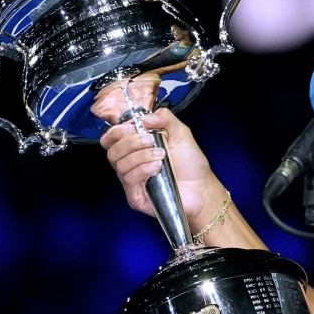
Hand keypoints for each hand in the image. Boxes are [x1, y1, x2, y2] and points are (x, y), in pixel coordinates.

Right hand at [99, 108, 217, 219]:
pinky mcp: (135, 196)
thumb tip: (145, 117)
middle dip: (130, 142)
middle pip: (111, 151)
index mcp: (136, 148)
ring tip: (161, 155)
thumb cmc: (191, 164)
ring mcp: (132, 181)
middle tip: (149, 140)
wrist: (202, 188)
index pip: (111, 139)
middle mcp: (130, 164)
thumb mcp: (181, 133)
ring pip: (120, 165)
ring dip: (141, 156)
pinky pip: (128, 179)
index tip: (131, 127)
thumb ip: (165, 118)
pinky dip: (142, 169)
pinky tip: (158, 167)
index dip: (116, 132)